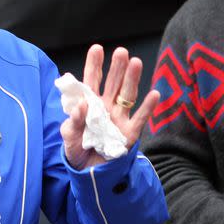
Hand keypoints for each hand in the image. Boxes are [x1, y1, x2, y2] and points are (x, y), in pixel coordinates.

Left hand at [60, 44, 159, 169]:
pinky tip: (155, 94)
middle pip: (113, 83)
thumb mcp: (68, 137)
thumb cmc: (76, 151)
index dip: (94, 65)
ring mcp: (119, 119)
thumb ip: (73, 121)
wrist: (88, 174)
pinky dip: (148, 107)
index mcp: (89, 105)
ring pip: (127, 96)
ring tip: (136, 62)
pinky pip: (140, 119)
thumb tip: (81, 105)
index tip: (97, 48)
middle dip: (116, 68)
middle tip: (121, 52)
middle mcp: (106, 108)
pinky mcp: (129, 134)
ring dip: (132, 80)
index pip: (91, 81)